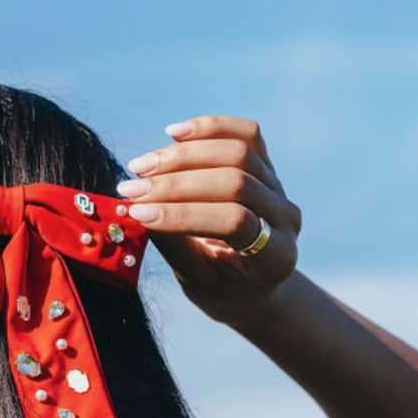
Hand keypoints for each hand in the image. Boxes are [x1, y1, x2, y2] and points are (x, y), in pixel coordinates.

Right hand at [117, 115, 300, 322]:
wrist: (249, 283)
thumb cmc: (220, 289)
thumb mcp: (196, 280)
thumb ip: (173, 243)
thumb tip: (136, 206)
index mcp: (277, 256)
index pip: (234, 222)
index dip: (185, 214)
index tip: (138, 214)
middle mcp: (285, 217)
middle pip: (236, 181)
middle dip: (177, 183)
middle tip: (131, 190)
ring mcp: (280, 188)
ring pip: (239, 152)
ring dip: (183, 155)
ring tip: (141, 167)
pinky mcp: (268, 166)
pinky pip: (246, 134)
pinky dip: (209, 128)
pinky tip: (173, 133)